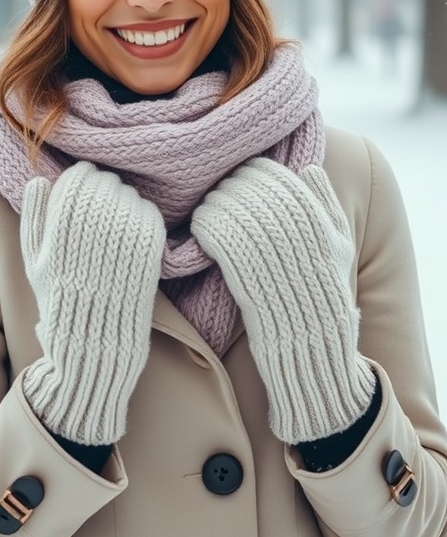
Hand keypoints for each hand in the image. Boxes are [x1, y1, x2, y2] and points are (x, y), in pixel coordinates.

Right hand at [21, 161, 165, 443]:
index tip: (87, 191)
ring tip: (123, 222)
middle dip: (108, 189)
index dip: (85, 179)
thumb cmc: (61, 309)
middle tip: (109, 203)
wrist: (92, 355)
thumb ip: (33, 220)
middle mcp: (85, 236)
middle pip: (106, 183)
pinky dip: (146, 220)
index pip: (78, 177)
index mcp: (55, 233)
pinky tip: (141, 235)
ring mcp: (118, 246)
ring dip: (128, 202)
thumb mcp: (35, 266)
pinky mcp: (146, 259)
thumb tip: (38, 181)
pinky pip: (150, 219)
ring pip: (130, 197)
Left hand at [191, 158, 374, 442]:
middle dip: (232, 187)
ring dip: (215, 206)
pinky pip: (224, 244)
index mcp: (326, 231)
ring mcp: (280, 266)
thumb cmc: (322, 307)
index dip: (257, 173)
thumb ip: (326, 208)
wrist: (317, 366)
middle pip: (255, 192)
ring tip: (205, 212)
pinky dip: (208, 232)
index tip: (241, 177)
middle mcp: (308, 244)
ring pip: (235, 214)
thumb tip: (310, 170)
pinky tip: (200, 235)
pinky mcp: (254, 289)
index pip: (282, 179)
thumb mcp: (338, 255)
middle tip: (216, 190)